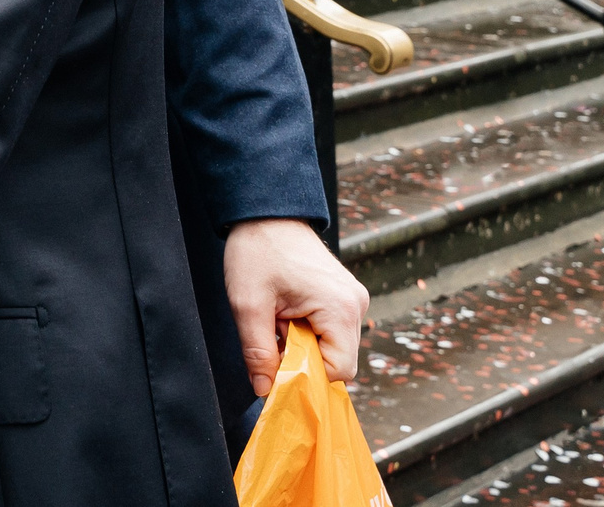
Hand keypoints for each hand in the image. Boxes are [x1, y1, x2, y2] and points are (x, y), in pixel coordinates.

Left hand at [224, 217, 367, 394]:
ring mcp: (353, 300)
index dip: (306, 377)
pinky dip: (308, 331)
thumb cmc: (257, 251)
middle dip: (303, 359)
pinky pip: (331, 330)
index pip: (338, 371)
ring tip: (279, 318)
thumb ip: (258, 352)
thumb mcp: (248, 304)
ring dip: (303, 344)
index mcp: (340, 308)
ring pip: (334, 347)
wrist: (266, 211)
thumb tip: (266, 392)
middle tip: (272, 336)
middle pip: (338, 361)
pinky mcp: (344, 296)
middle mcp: (356, 306)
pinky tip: (287, 312)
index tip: (277, 369)